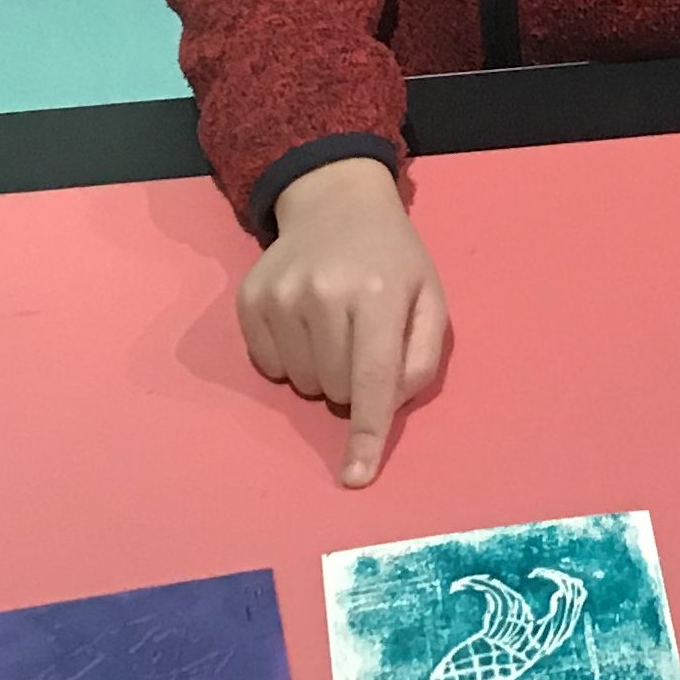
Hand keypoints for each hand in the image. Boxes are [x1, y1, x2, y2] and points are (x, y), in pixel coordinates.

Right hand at [243, 157, 449, 485]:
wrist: (336, 204)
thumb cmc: (392, 261)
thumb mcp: (430, 299)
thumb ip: (421, 359)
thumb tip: (386, 408)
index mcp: (378, 294)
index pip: (372, 380)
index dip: (366, 433)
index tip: (356, 476)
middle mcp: (324, 294)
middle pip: (336, 390)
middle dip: (353, 382)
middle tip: (361, 338)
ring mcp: (280, 295)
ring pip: (301, 384)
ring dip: (321, 371)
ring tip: (333, 326)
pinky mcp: (249, 299)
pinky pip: (269, 367)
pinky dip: (290, 359)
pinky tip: (304, 322)